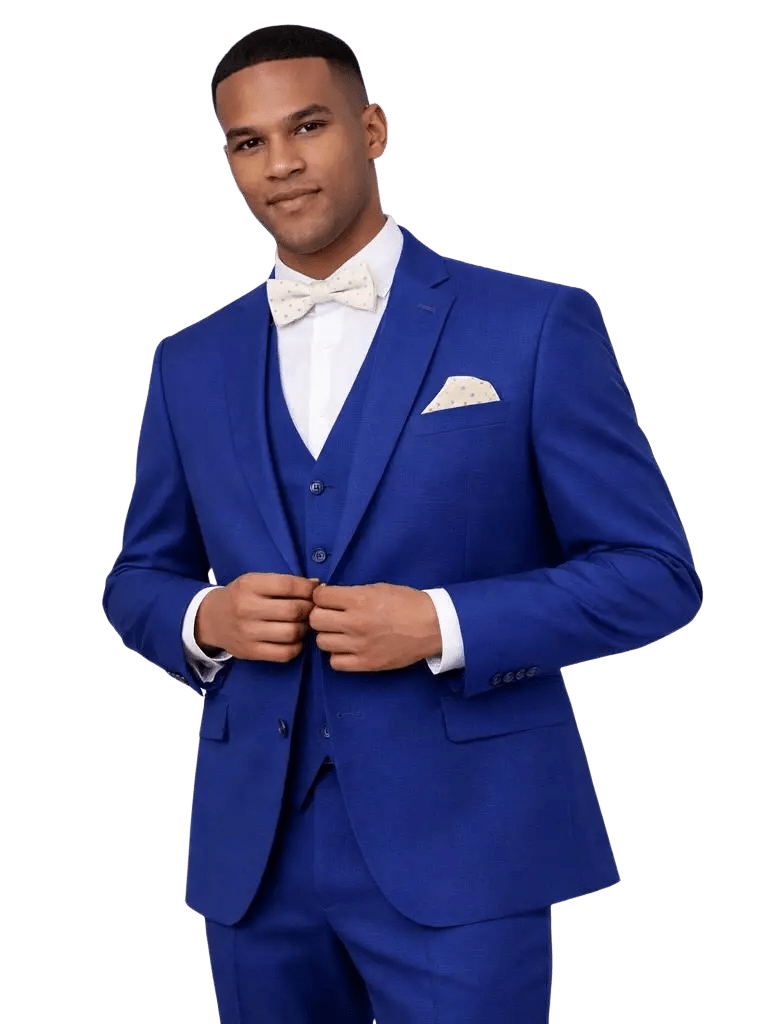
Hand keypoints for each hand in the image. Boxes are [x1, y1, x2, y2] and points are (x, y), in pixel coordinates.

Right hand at [195, 573, 321, 661]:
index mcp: (249, 585)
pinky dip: (297, 647)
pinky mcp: (250, 652)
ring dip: (305, 628)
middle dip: (310, 609)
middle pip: (293, 610)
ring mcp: (248, 632)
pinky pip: (284, 653)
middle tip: (313, 609)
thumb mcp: (255, 581)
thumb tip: (317, 585)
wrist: (211, 619)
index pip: (288, 585)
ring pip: (292, 632)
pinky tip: (295, 639)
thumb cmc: (241, 597)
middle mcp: (247, 608)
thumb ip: (284, 583)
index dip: (309, 588)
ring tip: (304, 623)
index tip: (316, 591)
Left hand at [309, 582, 441, 671]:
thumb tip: (327, 596)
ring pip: (321, 642)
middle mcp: (356, 623)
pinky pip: (335, 662)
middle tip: (332, 615)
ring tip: (341, 633)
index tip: (328, 599)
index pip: (320, 597)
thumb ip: (351, 593)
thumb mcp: (378, 588)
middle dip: (321, 615)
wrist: (433, 626)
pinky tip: (348, 648)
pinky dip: (338, 655)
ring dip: (328, 636)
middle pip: (315, 620)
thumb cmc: (407, 603)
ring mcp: (360, 645)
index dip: (321, 596)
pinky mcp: (366, 664)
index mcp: (359, 599)